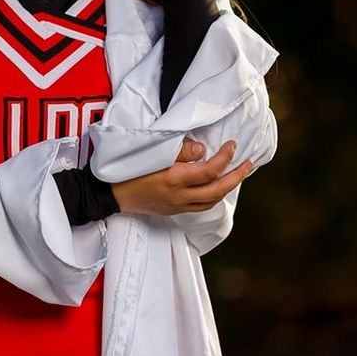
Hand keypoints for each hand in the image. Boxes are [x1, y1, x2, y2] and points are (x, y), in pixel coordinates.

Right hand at [111, 137, 250, 215]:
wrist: (108, 194)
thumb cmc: (127, 169)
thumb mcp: (151, 152)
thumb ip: (180, 151)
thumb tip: (203, 150)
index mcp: (174, 179)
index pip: (210, 170)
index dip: (226, 157)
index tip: (233, 145)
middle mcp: (179, 196)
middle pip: (217, 189)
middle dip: (236, 176)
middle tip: (248, 163)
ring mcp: (177, 206)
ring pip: (211, 201)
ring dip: (227, 188)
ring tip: (237, 175)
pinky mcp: (172, 211)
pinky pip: (201, 207)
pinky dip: (214, 196)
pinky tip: (217, 188)